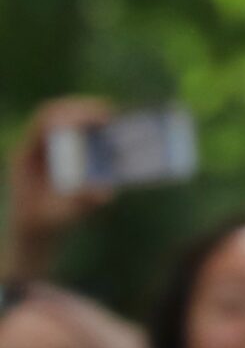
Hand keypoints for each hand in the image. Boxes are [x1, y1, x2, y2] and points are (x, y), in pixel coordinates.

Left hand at [6, 97, 118, 279]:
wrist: (32, 238)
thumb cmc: (42, 228)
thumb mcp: (59, 218)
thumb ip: (79, 204)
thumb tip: (105, 189)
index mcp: (27, 156)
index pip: (45, 121)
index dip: (70, 113)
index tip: (96, 117)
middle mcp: (35, 148)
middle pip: (56, 113)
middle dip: (83, 109)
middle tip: (112, 113)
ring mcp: (47, 153)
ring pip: (66, 122)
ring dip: (90, 118)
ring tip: (115, 120)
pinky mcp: (60, 161)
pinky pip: (77, 138)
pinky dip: (94, 135)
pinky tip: (112, 139)